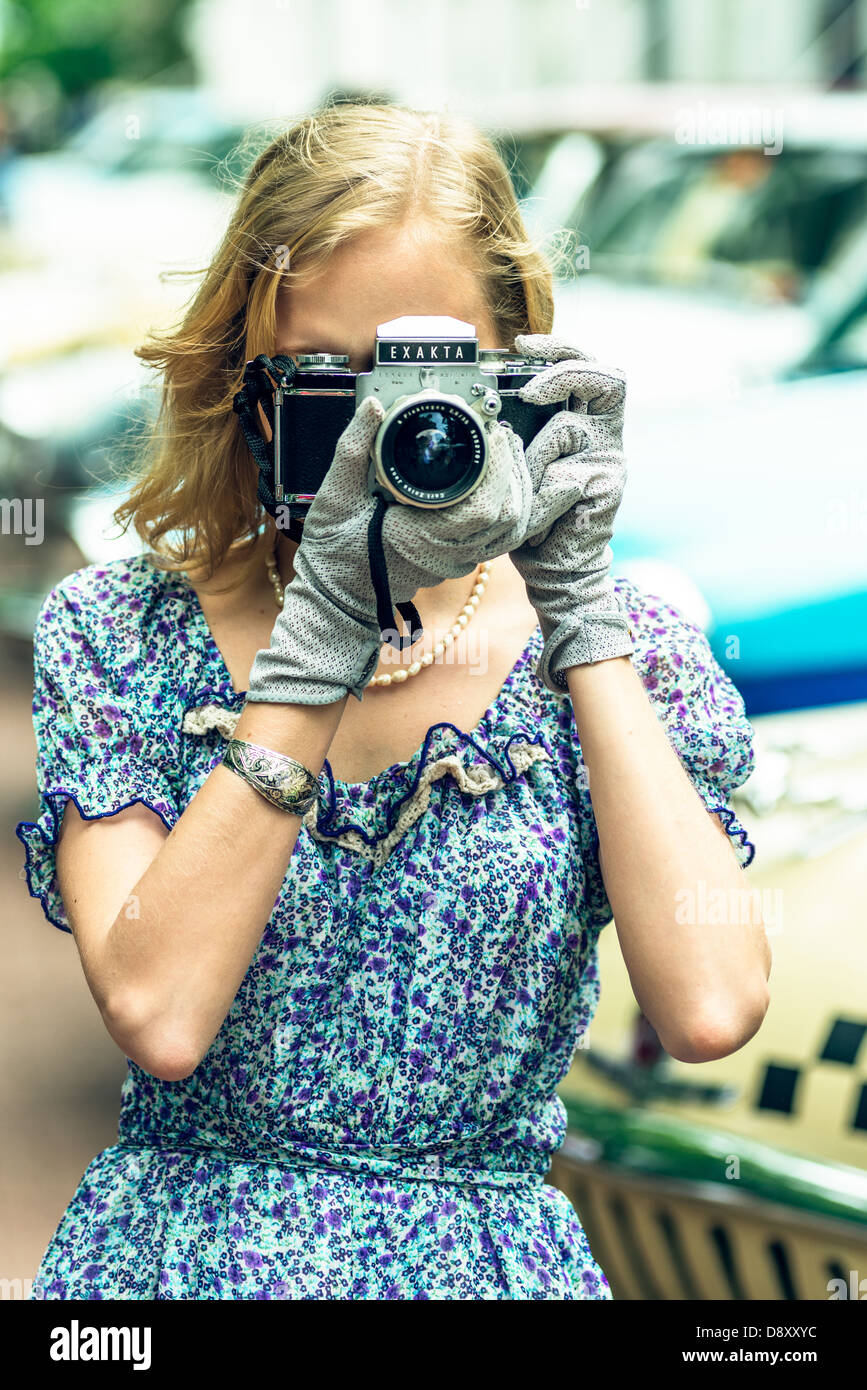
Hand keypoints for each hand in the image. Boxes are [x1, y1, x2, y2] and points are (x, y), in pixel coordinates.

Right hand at [246, 394, 536, 704]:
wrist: (335, 596)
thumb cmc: (334, 552)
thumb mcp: (335, 496)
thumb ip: (353, 449)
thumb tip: (372, 408)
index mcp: (423, 538)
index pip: (486, 508)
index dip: (500, 470)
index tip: (493, 435)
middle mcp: (447, 556)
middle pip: (509, 518)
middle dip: (513, 472)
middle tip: (503, 437)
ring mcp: (455, 564)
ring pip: (509, 532)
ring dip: (515, 491)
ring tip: (505, 455)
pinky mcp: (455, 564)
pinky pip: (496, 539)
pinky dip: (505, 509)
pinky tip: (497, 483)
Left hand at [509, 332, 634, 693]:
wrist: (556, 568)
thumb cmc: (533, 514)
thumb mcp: (519, 463)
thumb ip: (516, 430)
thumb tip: (483, 397)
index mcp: (585, 418)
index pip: (585, 364)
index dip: (558, 346)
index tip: (520, 345)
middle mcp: (605, 432)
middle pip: (606, 375)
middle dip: (563, 368)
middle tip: (527, 386)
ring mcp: (610, 457)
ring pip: (573, 424)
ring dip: (540, 445)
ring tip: (527, 474)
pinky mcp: (608, 485)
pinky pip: (569, 469)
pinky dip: (544, 482)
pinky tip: (539, 503)